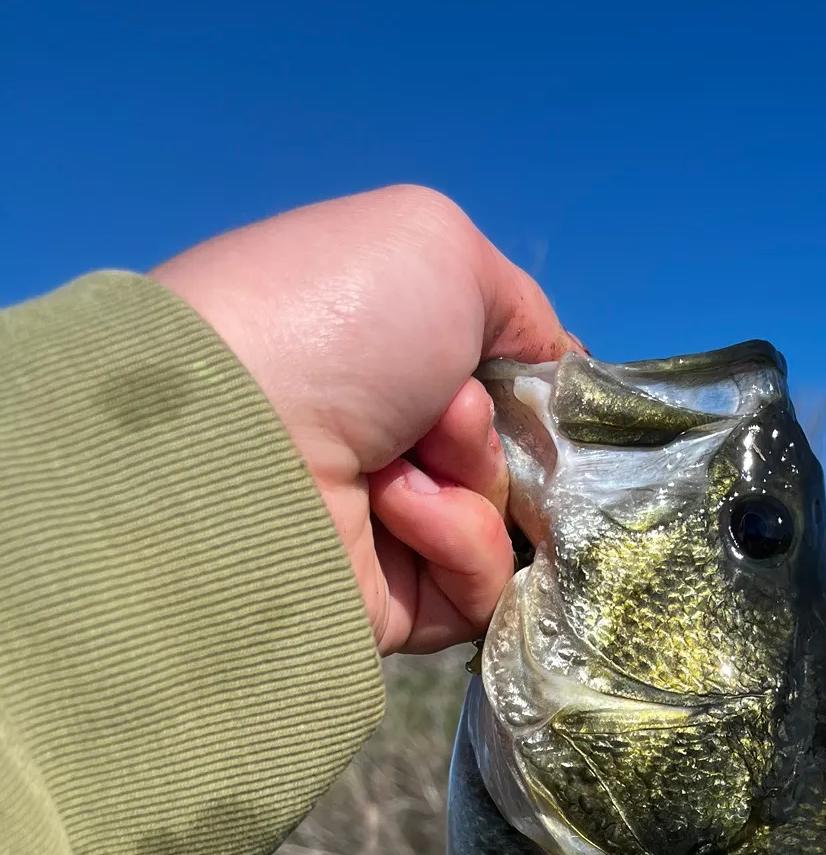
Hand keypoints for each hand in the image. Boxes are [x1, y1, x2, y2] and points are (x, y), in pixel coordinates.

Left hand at [151, 185, 575, 653]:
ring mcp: (382, 531)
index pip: (493, 387)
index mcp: (375, 359)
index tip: (529, 380)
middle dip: (491, 430)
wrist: (244, 440)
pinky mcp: (392, 606)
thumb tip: (551, 372)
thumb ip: (517, 307)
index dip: (524, 386)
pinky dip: (458, 543)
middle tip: (443, 415)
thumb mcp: (439, 248)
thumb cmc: (334, 321)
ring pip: (501, 522)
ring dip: (471, 483)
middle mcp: (376, 443)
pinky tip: (397, 512)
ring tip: (400, 468)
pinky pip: (480, 587)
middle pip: (507, 457)